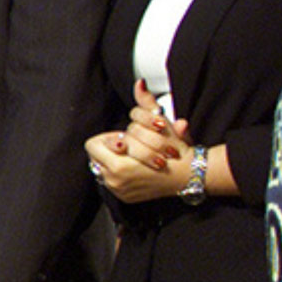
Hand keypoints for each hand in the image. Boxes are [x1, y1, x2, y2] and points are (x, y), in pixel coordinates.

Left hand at [84, 82, 197, 203]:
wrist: (189, 175)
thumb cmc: (174, 150)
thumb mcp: (159, 124)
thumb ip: (146, 104)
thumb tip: (139, 84)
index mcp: (119, 165)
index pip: (93, 145)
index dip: (108, 138)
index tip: (123, 138)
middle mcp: (115, 181)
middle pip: (96, 156)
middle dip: (110, 148)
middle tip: (127, 146)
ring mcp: (118, 190)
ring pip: (102, 167)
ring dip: (113, 160)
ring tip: (132, 157)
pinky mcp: (124, 197)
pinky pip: (110, 181)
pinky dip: (118, 173)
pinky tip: (135, 168)